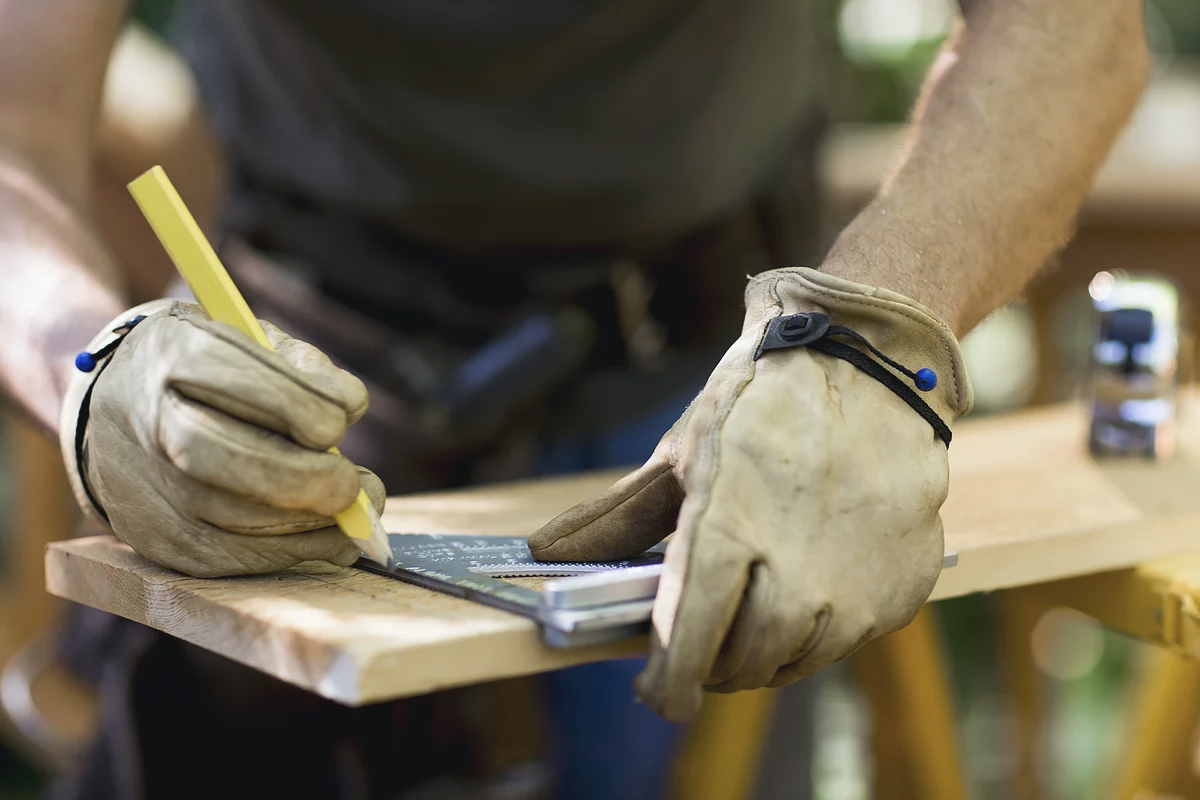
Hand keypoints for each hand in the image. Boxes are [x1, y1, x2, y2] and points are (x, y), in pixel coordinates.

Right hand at [69, 302, 383, 577]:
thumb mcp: (245, 337)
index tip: (348, 410)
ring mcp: (151, 488)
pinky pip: (234, 558)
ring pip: (240, 520)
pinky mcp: (159, 540)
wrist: (111, 412)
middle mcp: (154, 423)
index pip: (251, 384)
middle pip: (235, 460)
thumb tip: (349, 406)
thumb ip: (300, 364)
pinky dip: (294, 551)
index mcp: (176, 355)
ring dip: (314, 522)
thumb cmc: (204, 372)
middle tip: (358, 484)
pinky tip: (330, 536)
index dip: (310, 403)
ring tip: (356, 507)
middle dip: (311, 478)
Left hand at [529, 268, 971, 720]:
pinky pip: (851, 639)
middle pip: (743, 662)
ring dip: (767, 649)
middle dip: (714, 661)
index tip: (658, 694)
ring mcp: (859, 584)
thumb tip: (544, 552)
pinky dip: (823, 627)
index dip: (669, 683)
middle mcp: (798, 572)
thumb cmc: (761, 401)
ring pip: (798, 659)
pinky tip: (813, 581)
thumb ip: (616, 516)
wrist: (869, 360)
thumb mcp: (681, 451)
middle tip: (708, 633)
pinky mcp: (905, 586)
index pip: (690, 640)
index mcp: (729, 531)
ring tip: (757, 602)